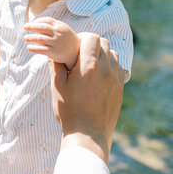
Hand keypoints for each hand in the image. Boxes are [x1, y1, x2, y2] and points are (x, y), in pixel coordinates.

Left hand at [24, 17, 79, 70]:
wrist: (76, 50)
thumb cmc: (66, 38)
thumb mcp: (62, 28)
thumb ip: (52, 25)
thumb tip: (37, 23)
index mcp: (59, 26)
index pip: (46, 20)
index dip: (38, 20)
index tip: (33, 22)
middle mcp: (57, 33)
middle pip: (42, 27)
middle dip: (32, 26)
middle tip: (25, 27)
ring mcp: (56, 42)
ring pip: (40, 39)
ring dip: (31, 37)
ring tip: (25, 38)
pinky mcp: (54, 52)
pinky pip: (41, 49)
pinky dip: (34, 48)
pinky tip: (29, 47)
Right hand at [49, 33, 124, 163]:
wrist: (87, 135)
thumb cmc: (69, 111)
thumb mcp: (57, 87)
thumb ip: (56, 66)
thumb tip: (54, 51)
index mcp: (88, 67)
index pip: (92, 38)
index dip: (82, 38)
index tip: (75, 45)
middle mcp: (105, 70)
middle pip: (104, 43)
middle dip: (92, 44)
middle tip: (81, 53)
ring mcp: (115, 79)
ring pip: (113, 54)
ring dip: (102, 53)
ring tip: (90, 63)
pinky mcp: (120, 88)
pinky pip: (118, 67)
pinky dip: (109, 65)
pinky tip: (98, 74)